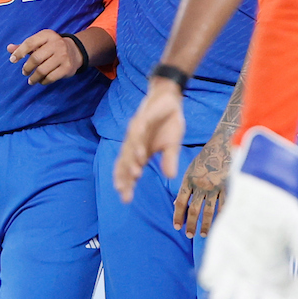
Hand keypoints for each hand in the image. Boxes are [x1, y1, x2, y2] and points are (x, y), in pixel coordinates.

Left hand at [7, 29, 83, 84]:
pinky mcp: (67, 68)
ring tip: (31, 80)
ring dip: (34, 77)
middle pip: (35, 58)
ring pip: (42, 70)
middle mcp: (57, 43)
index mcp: (48, 35)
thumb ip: (24, 46)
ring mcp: (63, 56)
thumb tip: (9, 48)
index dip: (19, 52)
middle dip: (27, 68)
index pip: (30, 43)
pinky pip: (51, 78)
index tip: (12, 60)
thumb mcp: (40, 42)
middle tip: (24, 72)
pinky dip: (43, 81)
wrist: (76, 51)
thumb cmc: (52, 47)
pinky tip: (41, 81)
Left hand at [114, 79, 184, 201]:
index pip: (130, 170)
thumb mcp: (173, 144)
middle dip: (124, 178)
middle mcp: (134, 143)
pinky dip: (138, 144)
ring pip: (130, 149)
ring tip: (134, 175)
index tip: (126, 199)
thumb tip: (170, 177)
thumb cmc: (169, 122)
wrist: (170, 99)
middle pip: (125, 163)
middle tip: (124, 192)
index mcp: (140, 151)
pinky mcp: (143, 119)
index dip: (127, 183)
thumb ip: (169, 159)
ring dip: (131, 162)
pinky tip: (140, 155)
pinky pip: (138, 133)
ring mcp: (137, 131)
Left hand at [173, 125, 232, 237]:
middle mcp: (201, 185)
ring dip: (205, 224)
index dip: (178, 216)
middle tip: (189, 235)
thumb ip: (185, 186)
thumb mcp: (191, 169)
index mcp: (189, 179)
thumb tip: (176, 204)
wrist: (223, 144)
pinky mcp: (227, 186)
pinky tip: (220, 225)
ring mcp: (215, 186)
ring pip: (209, 211)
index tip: (177, 227)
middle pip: (194, 210)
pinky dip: (221, 216)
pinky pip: (224, 205)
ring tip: (203, 234)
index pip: (181, 202)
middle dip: (191, 224)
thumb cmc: (206, 157)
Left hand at [199, 128, 297, 298]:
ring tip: (235, 277)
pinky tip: (223, 261)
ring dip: (223, 297)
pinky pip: (206, 281)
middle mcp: (253, 288)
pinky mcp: (215, 259)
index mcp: (277, 289)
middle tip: (250, 292)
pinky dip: (211, 276)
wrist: (260, 189)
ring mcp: (232, 275)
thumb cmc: (282, 211)